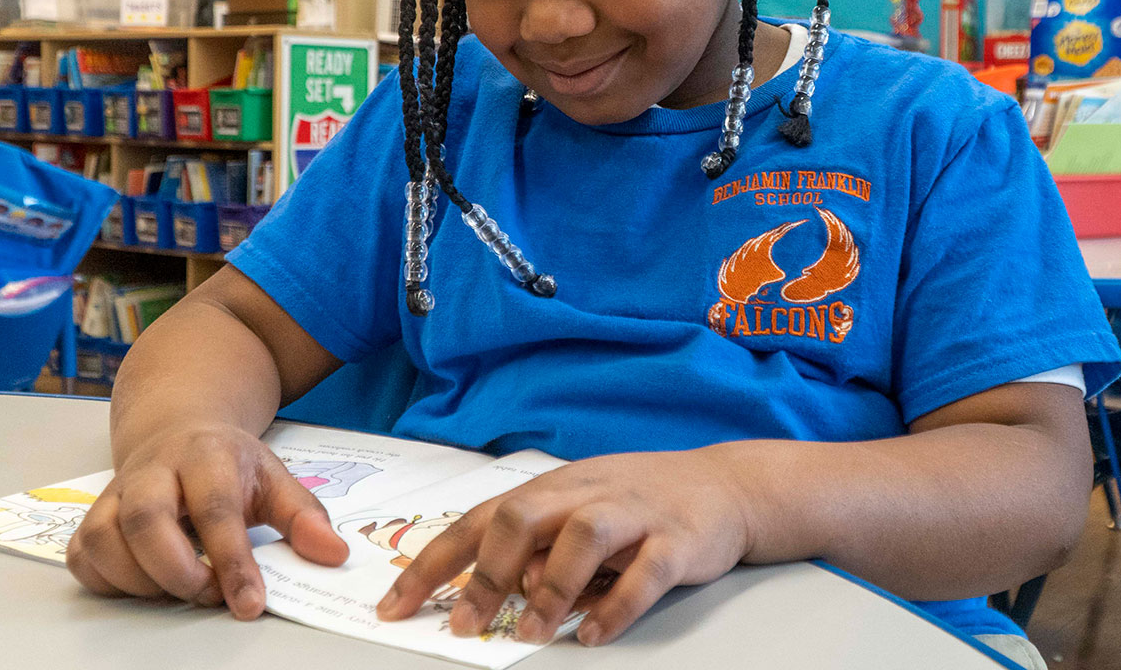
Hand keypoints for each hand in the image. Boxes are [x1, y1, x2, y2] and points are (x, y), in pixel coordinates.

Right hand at [66, 422, 348, 619]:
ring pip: (105, 539)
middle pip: (144, 519)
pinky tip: (147, 584)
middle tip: (207, 595)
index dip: (232, 561)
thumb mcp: (274, 480)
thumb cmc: (228, 464)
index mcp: (205, 455)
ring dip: (141, 581)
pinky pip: (84, 557)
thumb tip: (334, 555)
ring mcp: (115, 493)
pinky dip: (111, 582)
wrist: (177, 429)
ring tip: (182, 589)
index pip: (215, 508)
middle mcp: (153, 470)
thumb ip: (304, 518)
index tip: (249, 603)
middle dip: (177, 571)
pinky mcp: (91, 517)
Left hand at [375, 447, 755, 645]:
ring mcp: (633, 514)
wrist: (726, 487)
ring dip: (550, 588)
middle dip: (485, 573)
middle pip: (520, 517)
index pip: (478, 521)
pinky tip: (594, 633)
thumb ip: (534, 546)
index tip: (395, 607)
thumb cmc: (639, 504)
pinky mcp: (677, 540)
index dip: (432, 564)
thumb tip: (489, 591)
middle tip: (464, 623)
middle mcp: (586, 494)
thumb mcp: (577, 512)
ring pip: (582, 537)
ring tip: (532, 633)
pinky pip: (644, 572)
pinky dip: (617, 606)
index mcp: (553, 489)